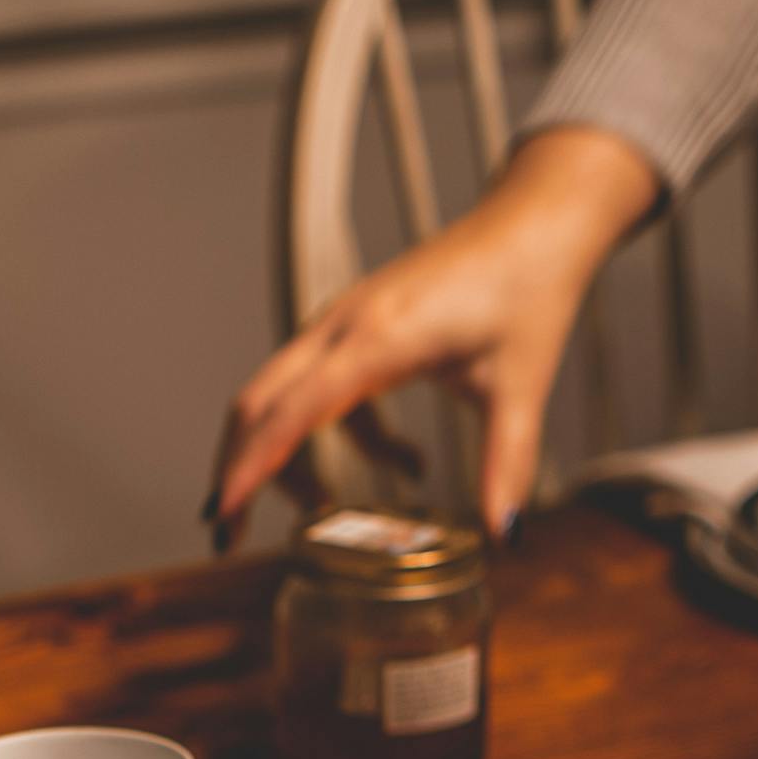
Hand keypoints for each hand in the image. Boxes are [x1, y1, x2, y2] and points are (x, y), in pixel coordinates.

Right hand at [209, 125, 660, 542]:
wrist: (532, 225)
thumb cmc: (527, 288)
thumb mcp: (520, 386)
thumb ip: (507, 463)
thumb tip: (503, 533)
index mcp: (379, 338)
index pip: (294, 409)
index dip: (254, 466)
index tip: (226, 512)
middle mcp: (344, 326)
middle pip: (258, 400)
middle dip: (236, 467)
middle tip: (231, 532)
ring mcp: (342, 322)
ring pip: (278, 393)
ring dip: (280, 452)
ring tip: (315, 511)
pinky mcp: (354, 325)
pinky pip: (319, 386)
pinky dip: (338, 433)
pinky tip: (404, 461)